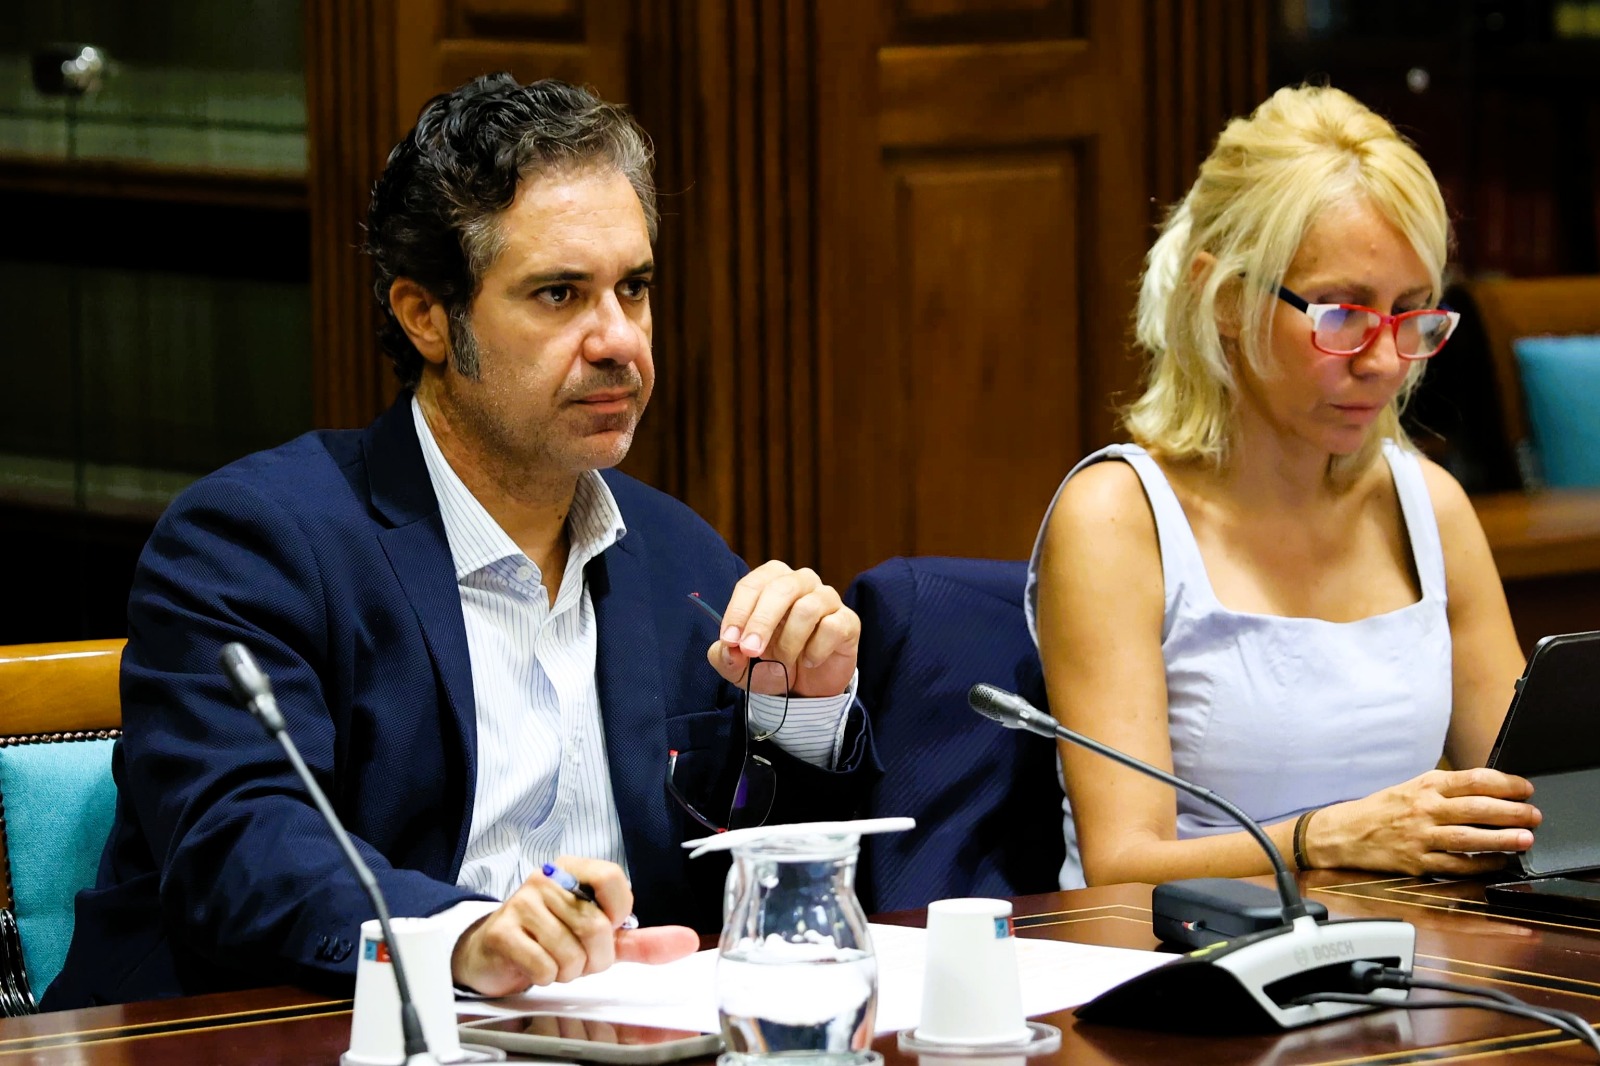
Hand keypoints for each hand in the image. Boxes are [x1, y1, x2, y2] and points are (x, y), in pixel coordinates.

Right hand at [450, 856, 698, 995]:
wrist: (496, 954)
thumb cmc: (551, 939)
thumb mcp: (601, 938)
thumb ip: (642, 940)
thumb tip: (688, 941)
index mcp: (572, 869)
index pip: (613, 878)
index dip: (618, 913)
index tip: (609, 927)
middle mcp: (546, 879)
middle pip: (595, 926)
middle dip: (594, 958)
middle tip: (580, 957)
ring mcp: (521, 903)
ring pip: (570, 951)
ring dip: (569, 970)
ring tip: (555, 961)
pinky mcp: (502, 932)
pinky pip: (543, 965)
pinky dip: (547, 977)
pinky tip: (536, 966)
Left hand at [705, 561, 858, 697]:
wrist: (804, 689)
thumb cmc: (770, 664)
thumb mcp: (740, 666)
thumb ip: (726, 656)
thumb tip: (729, 649)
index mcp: (770, 582)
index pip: (752, 585)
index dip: (738, 611)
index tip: (730, 640)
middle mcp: (800, 582)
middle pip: (781, 588)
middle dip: (761, 622)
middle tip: (750, 651)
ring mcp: (827, 599)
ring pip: (807, 608)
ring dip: (789, 641)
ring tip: (784, 661)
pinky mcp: (848, 621)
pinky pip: (832, 627)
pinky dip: (815, 649)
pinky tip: (809, 661)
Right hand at [1308, 768, 1540, 875]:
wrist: (1344, 833)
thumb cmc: (1382, 810)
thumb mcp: (1412, 787)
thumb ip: (1446, 788)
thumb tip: (1489, 791)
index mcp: (1426, 785)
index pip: (1473, 780)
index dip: (1505, 784)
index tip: (1526, 789)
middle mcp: (1424, 808)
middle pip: (1476, 808)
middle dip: (1511, 812)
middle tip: (1534, 815)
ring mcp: (1420, 836)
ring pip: (1469, 838)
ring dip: (1501, 839)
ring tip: (1525, 839)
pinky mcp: (1417, 862)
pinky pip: (1455, 865)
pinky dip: (1480, 864)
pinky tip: (1497, 862)